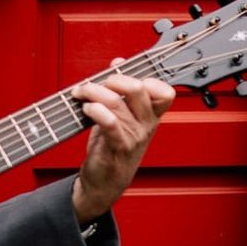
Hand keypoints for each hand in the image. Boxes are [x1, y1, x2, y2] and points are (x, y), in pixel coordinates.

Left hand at [70, 64, 175, 223]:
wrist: (103, 183)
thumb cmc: (112, 147)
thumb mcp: (121, 116)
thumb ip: (122, 90)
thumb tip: (119, 62)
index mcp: (150, 117)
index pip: (165, 92)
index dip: (147, 78)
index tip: (124, 75)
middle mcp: (145, 125)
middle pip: (139, 89)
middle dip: (113, 78)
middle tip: (98, 83)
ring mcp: (133, 137)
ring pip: (117, 102)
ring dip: (94, 92)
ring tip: (81, 93)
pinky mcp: (116, 147)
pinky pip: (109, 122)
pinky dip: (95, 110)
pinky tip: (86, 108)